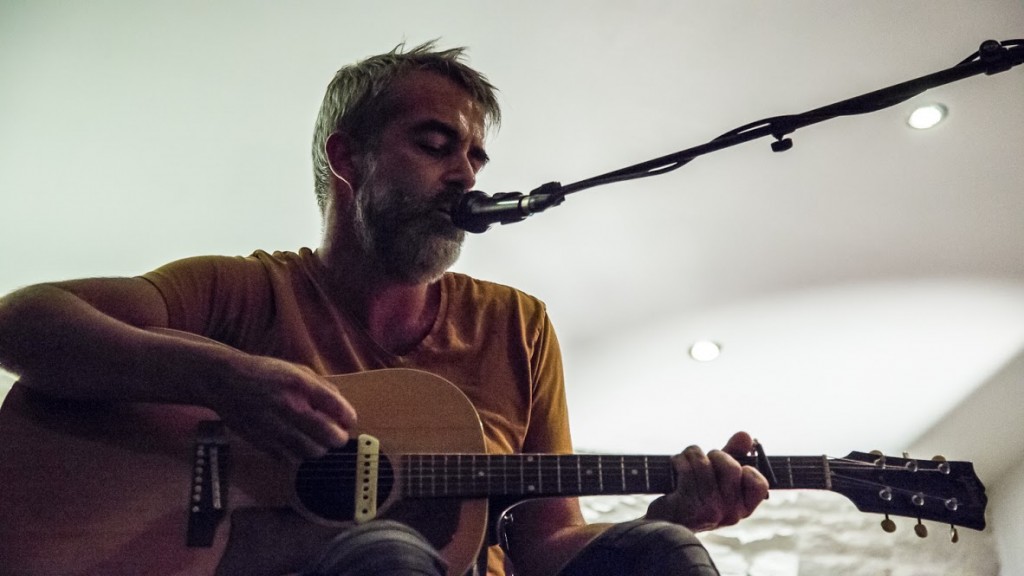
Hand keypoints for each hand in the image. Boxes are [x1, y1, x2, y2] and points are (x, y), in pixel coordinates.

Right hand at [204, 352, 356, 462]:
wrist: (224, 381)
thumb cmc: (265, 373)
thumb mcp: (296, 369)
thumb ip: (322, 386)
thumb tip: (342, 407)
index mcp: (301, 384)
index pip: (337, 407)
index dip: (348, 418)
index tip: (348, 421)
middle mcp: (289, 406)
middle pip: (329, 436)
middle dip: (338, 438)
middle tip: (336, 435)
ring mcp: (274, 426)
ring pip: (312, 452)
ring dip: (319, 449)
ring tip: (315, 440)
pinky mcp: (261, 442)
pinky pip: (290, 459)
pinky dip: (297, 455)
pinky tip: (295, 444)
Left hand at [646, 431, 768, 530]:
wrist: (664, 520)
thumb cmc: (694, 496)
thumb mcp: (718, 476)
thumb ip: (734, 456)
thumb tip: (746, 435)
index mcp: (742, 508)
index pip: (759, 484)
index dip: (748, 469)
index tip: (735, 467)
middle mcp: (730, 513)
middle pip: (732, 467)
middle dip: (715, 454)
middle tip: (705, 460)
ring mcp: (710, 512)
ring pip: (704, 464)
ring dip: (691, 454)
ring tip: (685, 459)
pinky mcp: (688, 507)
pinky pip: (687, 470)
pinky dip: (679, 460)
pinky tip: (675, 464)